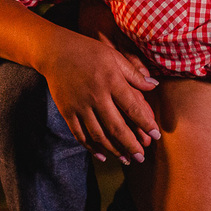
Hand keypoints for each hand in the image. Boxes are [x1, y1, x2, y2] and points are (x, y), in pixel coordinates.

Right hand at [37, 28, 159, 164]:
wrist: (55, 51)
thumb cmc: (88, 51)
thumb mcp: (114, 57)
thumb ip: (134, 74)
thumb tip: (154, 86)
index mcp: (111, 80)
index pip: (132, 107)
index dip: (146, 123)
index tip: (156, 136)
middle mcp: (96, 95)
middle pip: (116, 127)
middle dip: (131, 145)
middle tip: (142, 158)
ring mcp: (80, 105)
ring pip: (98, 135)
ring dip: (114, 150)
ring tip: (126, 160)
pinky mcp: (67, 111)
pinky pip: (80, 134)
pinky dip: (91, 147)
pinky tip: (102, 156)